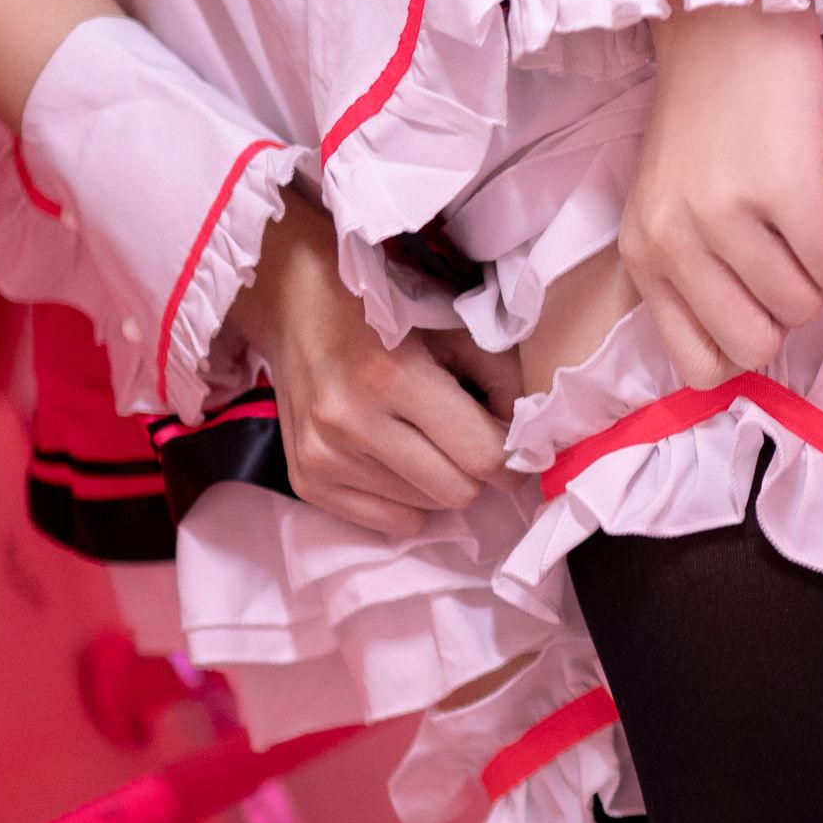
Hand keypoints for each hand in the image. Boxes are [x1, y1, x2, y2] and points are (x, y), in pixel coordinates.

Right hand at [226, 192, 517, 538]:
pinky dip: (406, 499)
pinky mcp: (305, 480)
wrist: (293, 300)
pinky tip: (395, 457)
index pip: (482, 457)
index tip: (517, 449)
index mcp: (394, 377)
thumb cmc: (385, 309)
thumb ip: (503, 383)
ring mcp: (323, 456)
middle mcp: (351, 423)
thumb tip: (529, 443)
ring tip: (420, 436)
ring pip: (426, 509)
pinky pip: (389, 522)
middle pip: (458, 493)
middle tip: (470, 441)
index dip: (513, 460)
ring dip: (437, 481)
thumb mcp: (457, 328)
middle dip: (477, 472)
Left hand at [623, 3, 822, 387]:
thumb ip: (696, 275)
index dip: (745, 342)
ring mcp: (724, 215)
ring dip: (818, 268)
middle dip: (787, 309)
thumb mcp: (674, 205)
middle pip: (758, 347)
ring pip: (803, 307)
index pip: (699, 366)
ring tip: (800, 211)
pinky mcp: (781, 187)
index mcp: (642, 254)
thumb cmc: (710, 116)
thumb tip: (759, 346)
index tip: (758, 299)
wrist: (726, 20)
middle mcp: (672, 241)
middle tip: (784, 251)